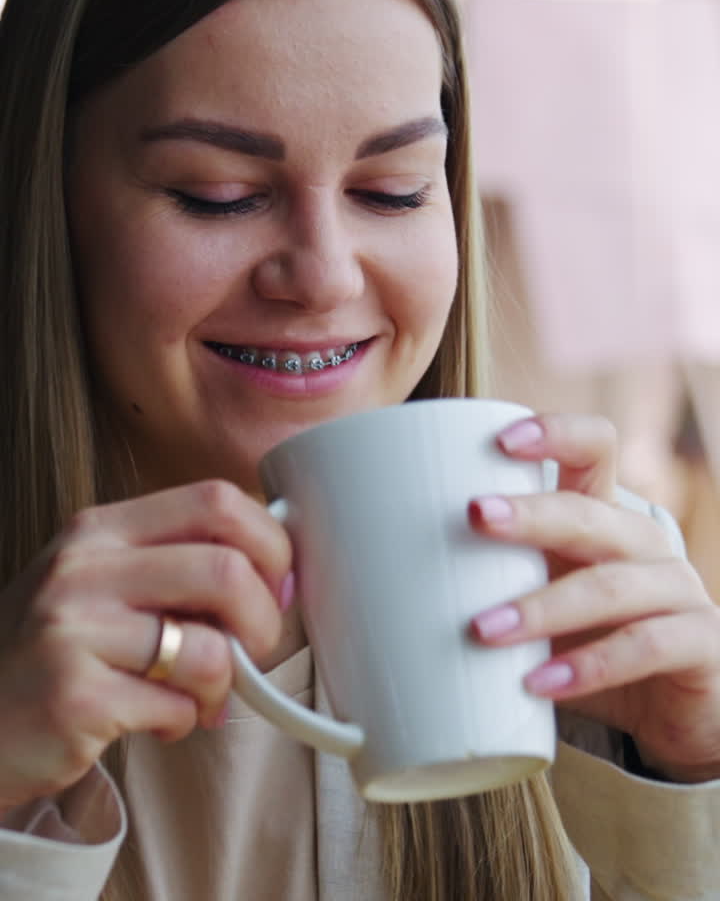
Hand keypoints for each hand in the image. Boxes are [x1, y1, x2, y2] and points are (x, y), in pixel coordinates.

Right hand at [0, 480, 290, 811]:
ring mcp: (74, 634)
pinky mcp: (75, 700)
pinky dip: (186, 721)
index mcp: (100, 530)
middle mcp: (83, 570)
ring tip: (202, 697)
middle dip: (264, 619)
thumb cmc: (57, 651)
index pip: (215, 499)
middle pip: (226, 569)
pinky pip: (177, 708)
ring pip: (209, 649)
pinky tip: (158, 721)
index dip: (269, 541)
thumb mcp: (100, 582)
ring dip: (226, 684)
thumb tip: (280, 573)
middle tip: (254, 649)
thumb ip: (175, 563)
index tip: (276, 581)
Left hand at [468, 413, 719, 783]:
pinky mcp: (697, 646)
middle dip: (531, 513)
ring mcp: (678, 591)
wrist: (674, 713)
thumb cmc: (584, 645)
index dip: (554, 433)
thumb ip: (476, 581)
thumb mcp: (533, 602)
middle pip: (591, 511)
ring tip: (482, 631)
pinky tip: (540, 683)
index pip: (594, 446)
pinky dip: (589, 666)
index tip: (499, 439)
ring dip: (544, 605)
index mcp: (601, 515)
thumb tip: (351, 567)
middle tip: (473, 519)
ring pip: (613, 584)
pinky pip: (646, 648)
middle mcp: (642, 542)